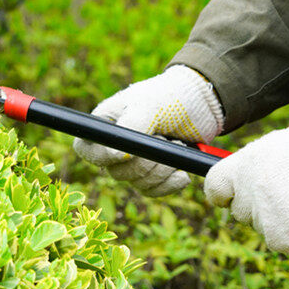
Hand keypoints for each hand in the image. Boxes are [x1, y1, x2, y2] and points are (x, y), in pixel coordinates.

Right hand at [73, 65, 223, 196]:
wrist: (202, 104)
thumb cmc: (169, 97)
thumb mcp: (149, 105)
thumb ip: (131, 126)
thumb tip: (116, 155)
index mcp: (106, 126)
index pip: (86, 150)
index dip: (101, 157)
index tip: (125, 153)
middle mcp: (116, 147)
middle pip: (117, 172)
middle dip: (145, 161)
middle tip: (164, 138)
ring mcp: (135, 163)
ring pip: (138, 183)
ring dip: (162, 170)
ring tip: (177, 144)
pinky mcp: (154, 174)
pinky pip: (153, 191)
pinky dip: (169, 184)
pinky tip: (181, 171)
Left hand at [204, 124, 288, 252]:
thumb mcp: (275, 145)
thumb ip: (254, 164)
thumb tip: (247, 174)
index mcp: (240, 167)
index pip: (215, 187)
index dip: (223, 194)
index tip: (228, 198)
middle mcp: (246, 192)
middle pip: (241, 211)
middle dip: (258, 208)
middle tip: (284, 197)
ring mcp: (263, 215)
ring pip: (263, 227)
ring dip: (280, 220)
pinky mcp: (282, 235)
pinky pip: (282, 242)